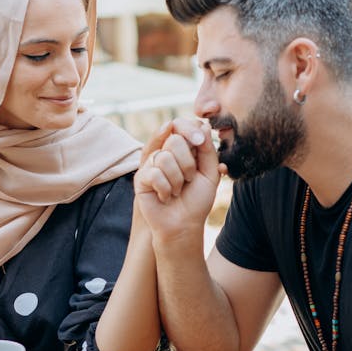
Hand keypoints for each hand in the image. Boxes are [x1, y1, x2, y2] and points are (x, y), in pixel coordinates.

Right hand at [135, 118, 221, 239]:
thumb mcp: (210, 173)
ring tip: (176, 190)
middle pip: (175, 140)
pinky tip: (165, 196)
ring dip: (177, 180)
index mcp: (182, 148)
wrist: (184, 225)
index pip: (181, 126)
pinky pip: (155, 173)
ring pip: (165, 157)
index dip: (190, 130)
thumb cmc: (197, 200)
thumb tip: (203, 125)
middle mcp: (165, 152)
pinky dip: (166, 188)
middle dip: (188, 163)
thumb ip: (208, 149)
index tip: (200, 141)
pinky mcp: (141, 178)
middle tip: (189, 179)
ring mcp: (151, 164)